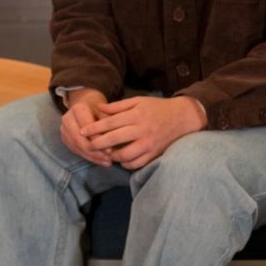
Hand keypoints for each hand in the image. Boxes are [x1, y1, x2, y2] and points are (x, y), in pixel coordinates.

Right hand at [60, 89, 111, 163]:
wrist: (85, 104)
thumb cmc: (98, 107)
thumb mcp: (105, 109)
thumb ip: (107, 122)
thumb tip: (113, 138)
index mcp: (77, 109)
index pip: (87, 127)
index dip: (98, 139)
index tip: (110, 150)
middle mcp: (67, 119)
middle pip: (80, 140)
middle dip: (95, 152)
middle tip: (109, 159)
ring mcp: (64, 130)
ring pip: (78, 147)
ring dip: (93, 157)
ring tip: (107, 162)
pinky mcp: (65, 139)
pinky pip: (76, 151)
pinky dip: (89, 157)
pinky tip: (101, 161)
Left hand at [83, 95, 206, 169]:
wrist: (183, 118)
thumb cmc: (158, 108)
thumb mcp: (139, 101)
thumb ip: (118, 106)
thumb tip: (99, 109)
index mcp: (136, 115)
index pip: (110, 123)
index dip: (94, 128)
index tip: (82, 132)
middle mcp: (141, 130)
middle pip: (114, 139)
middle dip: (98, 144)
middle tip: (88, 146)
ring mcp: (149, 144)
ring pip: (124, 155)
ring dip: (112, 156)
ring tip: (105, 153)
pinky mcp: (155, 154)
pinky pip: (137, 163)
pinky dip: (126, 164)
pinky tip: (121, 160)